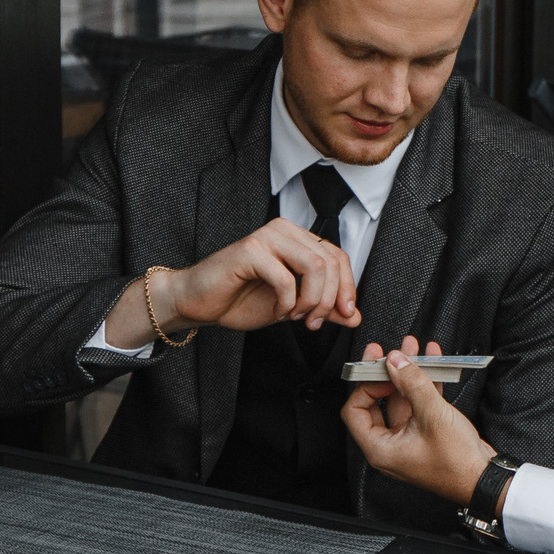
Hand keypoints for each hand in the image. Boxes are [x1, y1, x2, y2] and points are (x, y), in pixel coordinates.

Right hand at [104, 219, 362, 344]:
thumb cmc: (239, 299)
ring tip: (296, 317)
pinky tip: (278, 311)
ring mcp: (266, 238)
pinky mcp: (250, 250)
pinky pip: (285, 278)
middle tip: (313, 322)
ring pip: (314, 266)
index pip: (338, 257)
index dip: (346, 287)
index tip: (344, 314)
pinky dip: (287, 302)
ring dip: (311, 300)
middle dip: (328, 299)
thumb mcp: (292, 308)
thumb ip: (323, 309)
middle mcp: (284, 231)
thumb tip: (355, 316)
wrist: (198, 303)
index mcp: (296, 239)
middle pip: (329, 262)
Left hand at [341, 339, 494, 504]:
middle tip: (390, 352)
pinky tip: (433, 362)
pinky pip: (418, 405)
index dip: (365, 387)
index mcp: (380, 448)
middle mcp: (389, 445)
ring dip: (408, 374)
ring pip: (401, 400)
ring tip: (414, 349)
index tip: (382, 371)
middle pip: (377, 402)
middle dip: (387, 373)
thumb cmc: (457, 462)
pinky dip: (424, 385)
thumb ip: (412, 384)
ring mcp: (408, 439)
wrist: (485, 479)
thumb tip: (396, 361)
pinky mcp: (425, 434)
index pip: (354, 411)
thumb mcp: (432, 415)